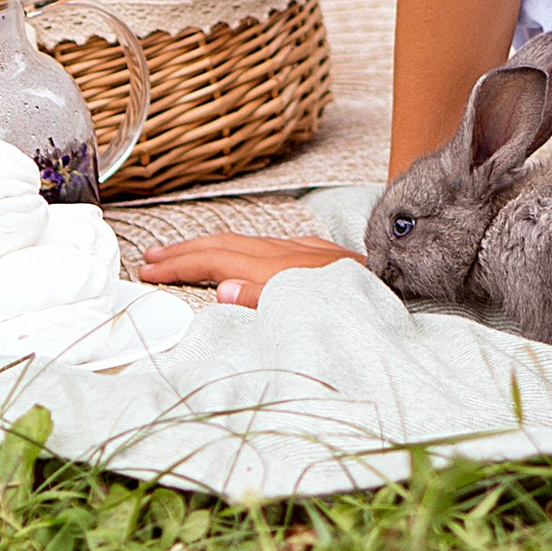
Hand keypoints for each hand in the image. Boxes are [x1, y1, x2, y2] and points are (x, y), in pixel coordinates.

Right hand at [137, 232, 355, 307]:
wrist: (402, 285)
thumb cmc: (354, 308)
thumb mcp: (308, 309)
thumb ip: (262, 298)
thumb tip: (221, 288)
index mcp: (275, 267)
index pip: (214, 261)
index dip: (179, 265)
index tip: (149, 271)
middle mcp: (284, 252)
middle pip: (222, 245)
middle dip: (183, 250)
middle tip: (149, 257)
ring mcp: (301, 249)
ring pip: (242, 241)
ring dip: (206, 246)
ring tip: (181, 252)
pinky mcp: (317, 253)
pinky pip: (265, 243)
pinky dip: (238, 246)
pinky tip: (239, 252)